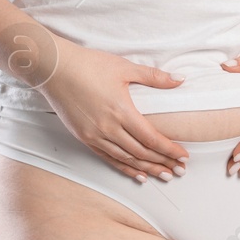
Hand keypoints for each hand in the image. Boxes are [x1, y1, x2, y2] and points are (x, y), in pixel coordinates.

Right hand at [38, 41, 192, 182]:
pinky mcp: (84, 137)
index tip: (183, 156)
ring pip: (126, 159)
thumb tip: (179, 80)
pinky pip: (108, 158)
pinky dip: (125, 168)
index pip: (151, 138)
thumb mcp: (124, 67)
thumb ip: (154, 77)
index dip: (169, 149)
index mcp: (121, 111)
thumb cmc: (89, 65)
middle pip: (141, 153)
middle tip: (179, 170)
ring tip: (164, 175)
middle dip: (163, 162)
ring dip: (146, 169)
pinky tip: (137, 174)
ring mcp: (94, 135)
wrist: (55, 68)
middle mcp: (108, 128)